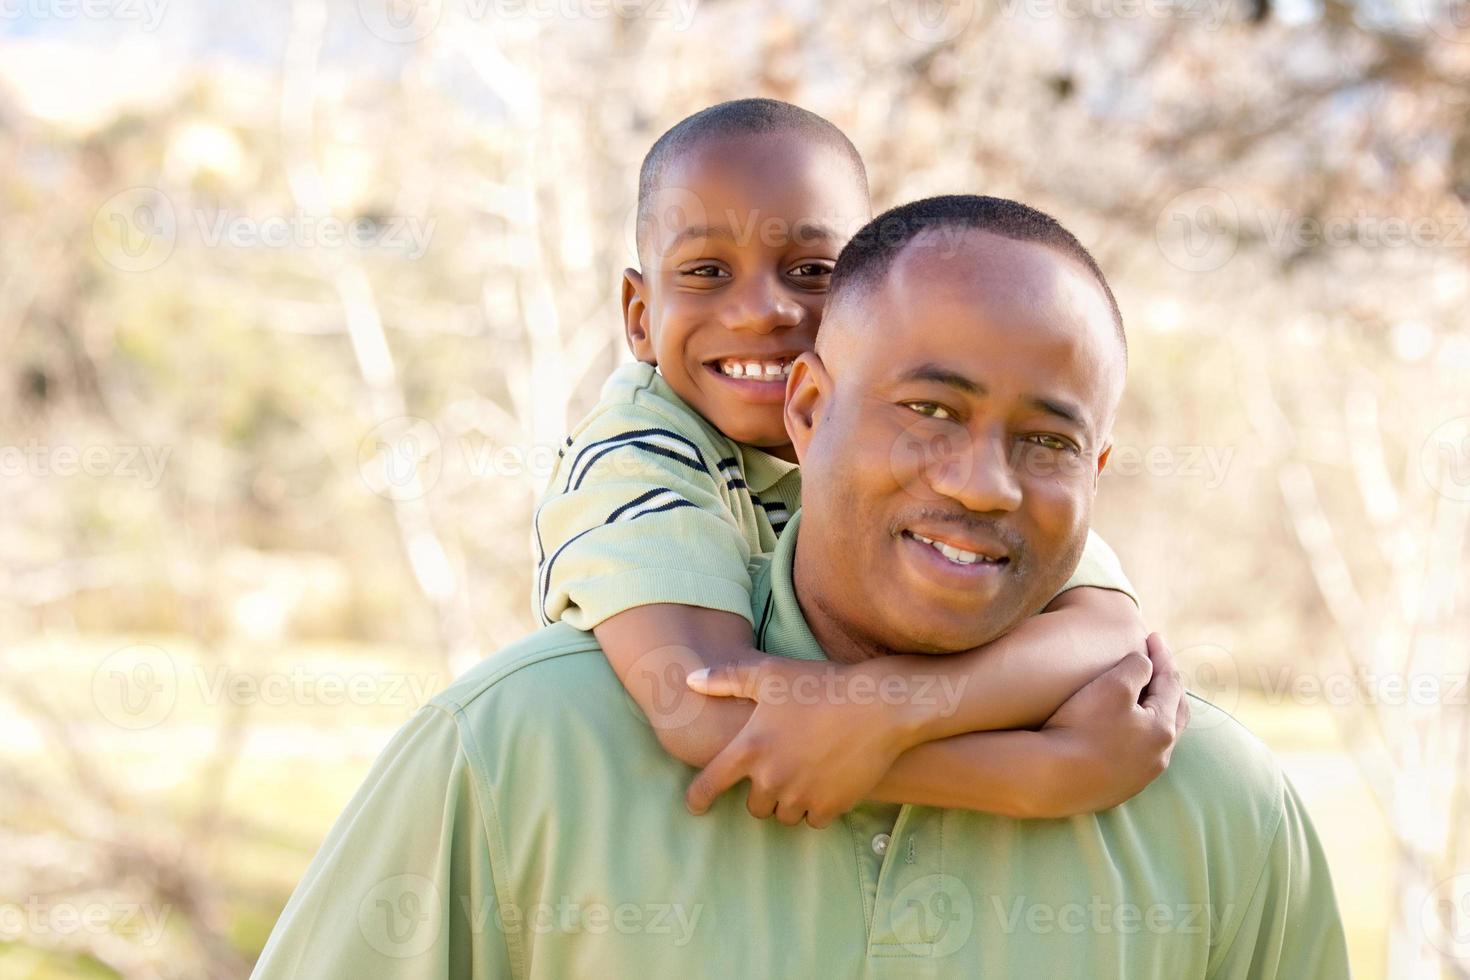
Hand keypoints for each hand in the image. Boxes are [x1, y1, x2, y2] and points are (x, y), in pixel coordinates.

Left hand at [683, 656, 913, 827]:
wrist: (879, 705)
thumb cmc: (821, 684)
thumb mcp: (770, 673)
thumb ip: (726, 678)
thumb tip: (690, 679)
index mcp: (749, 748)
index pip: (710, 784)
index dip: (698, 798)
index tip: (696, 806)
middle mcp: (771, 778)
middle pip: (754, 806)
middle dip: (762, 793)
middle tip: (779, 769)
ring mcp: (801, 796)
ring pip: (784, 815)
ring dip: (788, 802)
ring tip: (804, 773)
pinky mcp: (830, 806)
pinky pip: (813, 820)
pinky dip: (816, 807)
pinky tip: (825, 783)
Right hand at [1030, 632, 1188, 817]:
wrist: (1050, 778)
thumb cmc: (1082, 727)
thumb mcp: (1113, 685)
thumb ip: (1137, 666)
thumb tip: (1146, 664)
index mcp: (1163, 729)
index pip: (1171, 684)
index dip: (1163, 656)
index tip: (1153, 636)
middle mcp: (1159, 756)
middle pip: (1174, 714)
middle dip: (1168, 687)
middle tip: (1159, 666)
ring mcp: (1140, 777)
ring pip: (1157, 738)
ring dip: (1154, 714)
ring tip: (1143, 697)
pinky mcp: (1118, 789)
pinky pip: (1137, 756)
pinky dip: (1137, 736)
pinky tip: (1121, 731)